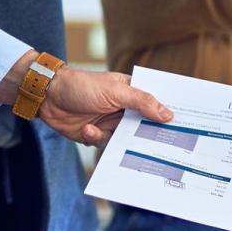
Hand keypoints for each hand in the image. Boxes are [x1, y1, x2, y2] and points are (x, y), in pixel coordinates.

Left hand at [40, 67, 172, 146]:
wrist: (46, 96)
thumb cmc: (82, 86)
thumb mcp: (116, 91)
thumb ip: (142, 102)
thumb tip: (168, 114)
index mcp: (132, 94)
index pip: (157, 105)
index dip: (169, 115)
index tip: (184, 125)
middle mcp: (124, 110)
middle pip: (145, 126)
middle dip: (148, 135)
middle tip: (158, 144)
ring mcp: (111, 123)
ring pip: (126, 140)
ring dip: (114, 137)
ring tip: (102, 131)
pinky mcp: (96, 134)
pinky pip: (105, 144)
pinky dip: (95, 138)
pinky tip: (87, 129)